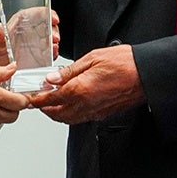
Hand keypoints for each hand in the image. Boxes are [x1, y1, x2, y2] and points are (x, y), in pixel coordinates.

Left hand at [0, 11, 61, 65]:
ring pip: (49, 40)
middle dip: (53, 29)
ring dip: (54, 42)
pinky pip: (48, 54)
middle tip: (54, 36)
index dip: (46, 13)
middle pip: (46, 26)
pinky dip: (53, 54)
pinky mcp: (37, 59)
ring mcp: (34, 46)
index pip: (35, 14)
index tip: (52, 17)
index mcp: (19, 25)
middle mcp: (28, 34)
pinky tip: (53, 54)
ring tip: (54, 46)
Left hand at [29, 45, 143, 124]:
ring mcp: (95, 111)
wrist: (146, 74)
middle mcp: (86, 105)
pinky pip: (81, 118)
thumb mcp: (92, 58)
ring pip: (68, 119)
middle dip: (44, 108)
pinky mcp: (103, 114)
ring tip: (51, 102)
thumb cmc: (124, 63)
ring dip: (56, 113)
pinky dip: (70, 114)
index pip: (50, 98)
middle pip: (57, 114)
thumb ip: (69, 71)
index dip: (37, 99)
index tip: (30, 97)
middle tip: (37, 100)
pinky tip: (70, 104)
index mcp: (80, 89)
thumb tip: (52, 78)